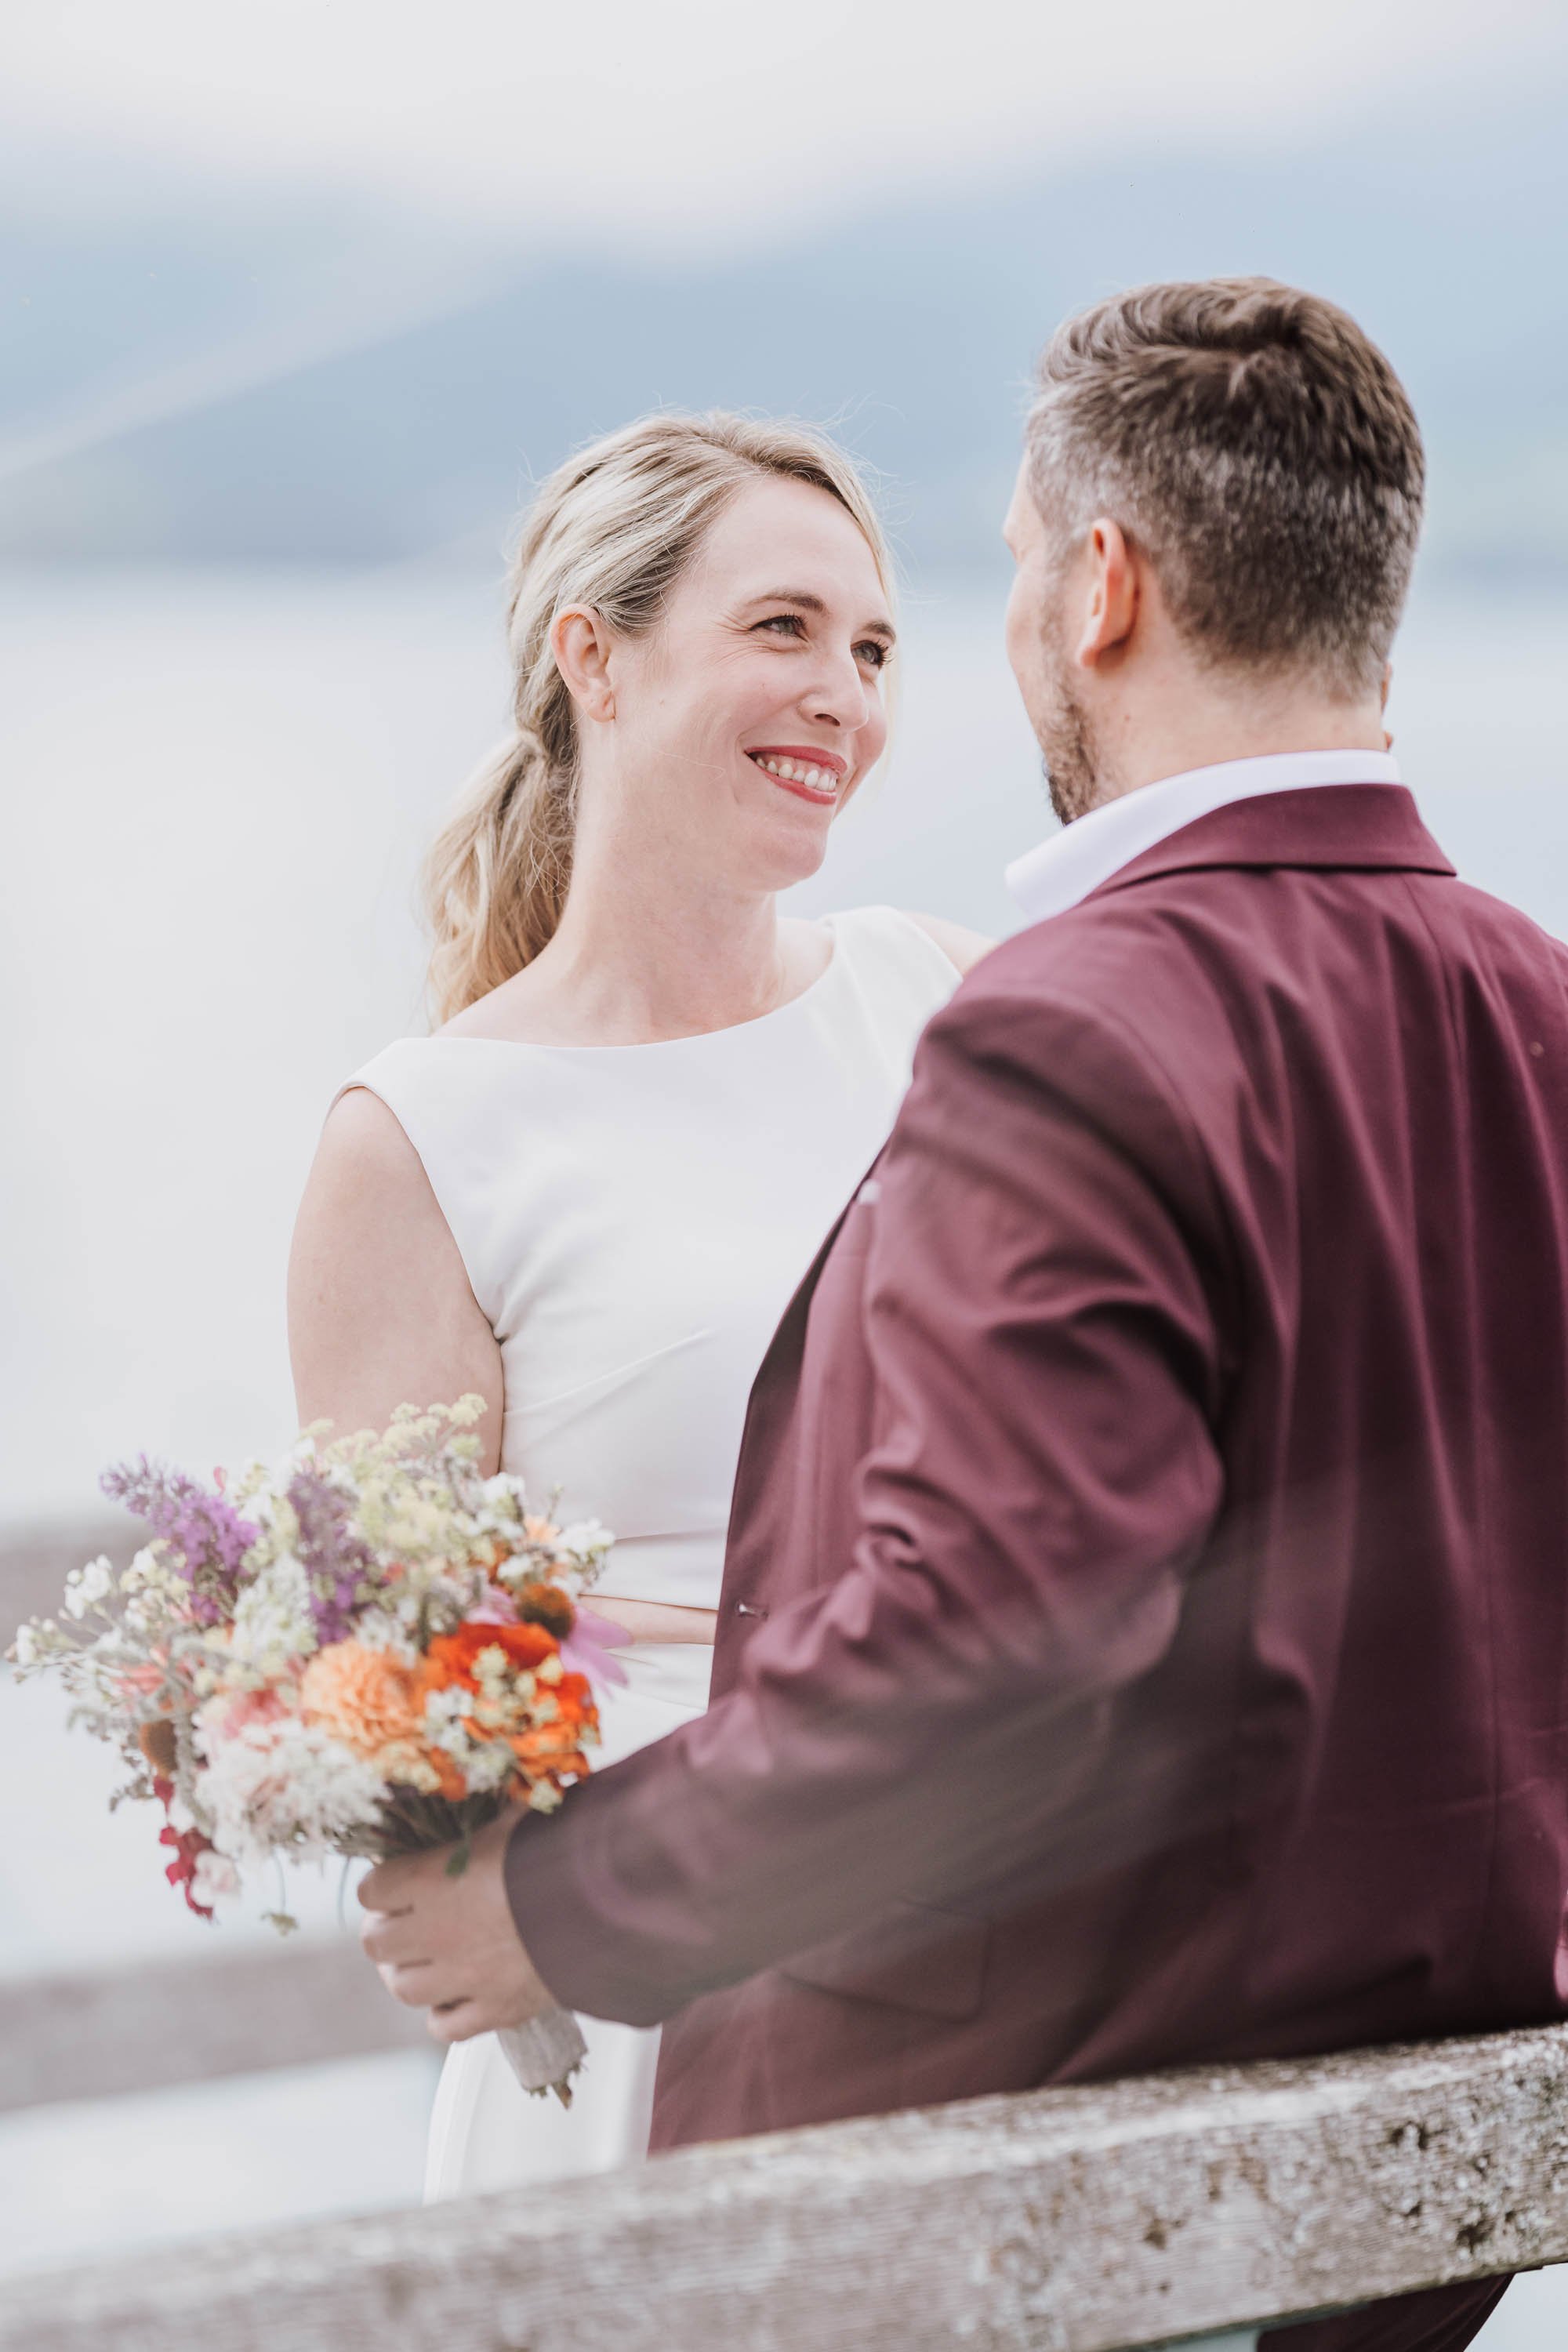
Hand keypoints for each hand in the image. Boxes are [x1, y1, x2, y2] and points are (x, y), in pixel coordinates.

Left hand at [358, 1809, 556, 2045]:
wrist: (609, 1900)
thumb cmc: (561, 1845)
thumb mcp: (517, 1814)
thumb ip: (487, 1812)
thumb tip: (478, 1786)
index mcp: (433, 1878)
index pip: (372, 1889)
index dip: (382, 1884)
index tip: (397, 1880)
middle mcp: (437, 1931)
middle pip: (376, 1943)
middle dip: (386, 1930)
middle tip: (405, 1921)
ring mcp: (464, 1976)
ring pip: (403, 1989)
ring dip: (408, 1973)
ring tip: (425, 1960)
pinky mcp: (495, 2010)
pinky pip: (445, 2028)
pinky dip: (444, 2014)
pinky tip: (457, 1995)